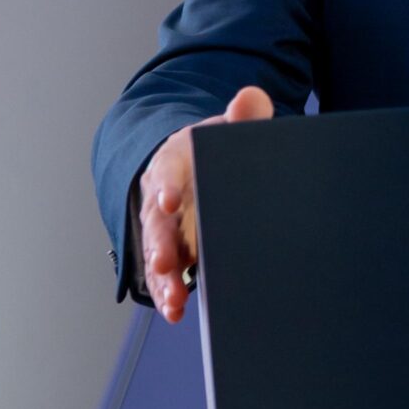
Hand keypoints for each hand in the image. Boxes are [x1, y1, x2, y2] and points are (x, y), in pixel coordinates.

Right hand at [137, 86, 273, 322]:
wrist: (201, 161)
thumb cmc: (218, 146)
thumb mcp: (228, 128)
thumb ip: (243, 116)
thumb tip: (252, 97)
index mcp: (175, 159)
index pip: (167, 169)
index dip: (166, 184)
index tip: (170, 199)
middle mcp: (162, 195)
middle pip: (156, 222)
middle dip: (160, 244)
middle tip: (167, 264)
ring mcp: (165, 227)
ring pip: (157, 253)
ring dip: (164, 277)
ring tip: (173, 300)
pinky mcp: (174, 250)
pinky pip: (167, 273)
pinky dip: (170, 292)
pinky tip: (177, 310)